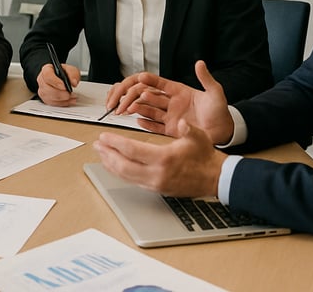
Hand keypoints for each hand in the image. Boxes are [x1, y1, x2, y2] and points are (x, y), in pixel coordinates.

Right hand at [36, 63, 80, 105]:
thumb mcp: (71, 69)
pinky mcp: (45, 98)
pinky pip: (52, 103)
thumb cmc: (64, 73)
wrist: (61, 78)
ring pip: (49, 97)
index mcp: (46, 70)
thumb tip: (73, 82)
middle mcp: (42, 80)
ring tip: (71, 97)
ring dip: (62, 99)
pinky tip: (69, 101)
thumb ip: (73, 74)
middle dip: (60, 93)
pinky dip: (62, 103)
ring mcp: (42, 90)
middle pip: (47, 88)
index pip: (47, 75)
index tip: (64, 86)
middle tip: (69, 93)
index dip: (55, 82)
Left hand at [93, 120, 226, 197]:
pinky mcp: (156, 189)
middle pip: (123, 166)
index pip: (131, 150)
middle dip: (107, 155)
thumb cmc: (206, 156)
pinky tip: (115, 166)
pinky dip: (120, 172)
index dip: (115, 143)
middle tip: (96, 145)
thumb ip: (188, 128)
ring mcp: (156, 184)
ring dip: (111, 165)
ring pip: (126, 176)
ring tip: (101, 154)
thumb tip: (181, 122)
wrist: (215, 178)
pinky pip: (132, 181)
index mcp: (164, 159)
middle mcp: (157, 174)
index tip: (104, 136)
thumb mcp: (198, 136)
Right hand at [107, 61, 234, 143]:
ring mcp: (170, 116)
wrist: (224, 132)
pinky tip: (138, 120)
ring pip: (149, 110)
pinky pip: (155, 126)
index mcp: (179, 91)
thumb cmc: (220, 112)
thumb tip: (200, 63)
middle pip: (149, 96)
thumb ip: (206, 79)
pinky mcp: (171, 130)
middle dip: (136, 95)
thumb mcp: (215, 93)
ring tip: (128, 109)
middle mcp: (172, 103)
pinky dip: (146, 123)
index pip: (160, 83)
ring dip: (138, 108)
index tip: (140, 78)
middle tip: (129, 98)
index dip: (149, 80)